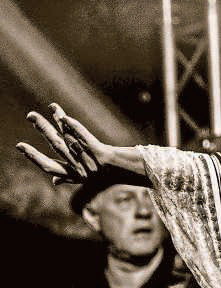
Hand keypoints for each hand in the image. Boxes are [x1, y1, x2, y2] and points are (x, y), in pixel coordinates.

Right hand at [16, 104, 141, 185]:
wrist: (132, 174)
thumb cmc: (110, 175)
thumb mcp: (88, 180)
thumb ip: (69, 177)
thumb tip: (55, 181)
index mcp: (74, 175)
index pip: (49, 166)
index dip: (34, 157)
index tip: (20, 146)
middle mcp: (80, 168)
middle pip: (57, 147)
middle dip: (43, 130)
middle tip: (30, 115)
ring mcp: (90, 160)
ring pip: (69, 138)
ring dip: (57, 122)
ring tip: (50, 106)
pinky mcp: (101, 152)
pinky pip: (85, 138)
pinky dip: (75, 128)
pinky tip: (65, 117)